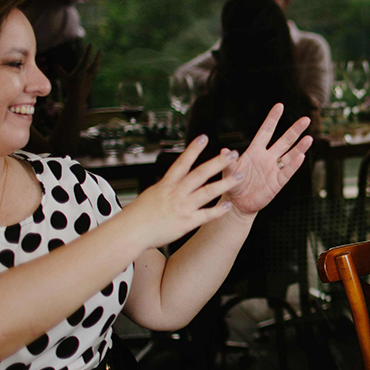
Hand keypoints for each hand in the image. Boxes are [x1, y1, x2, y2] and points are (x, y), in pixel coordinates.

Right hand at [54, 44, 100, 101]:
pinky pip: (93, 74)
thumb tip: (55, 65)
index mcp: (81, 71)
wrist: (78, 99)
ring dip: (96, 63)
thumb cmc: (70, 88)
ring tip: (98, 60)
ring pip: (95, 68)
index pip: (85, 58)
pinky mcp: (90, 83)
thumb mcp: (64, 79)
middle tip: (100, 50)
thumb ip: (60, 72)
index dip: (88, 51)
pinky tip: (94, 70)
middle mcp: (87, 73)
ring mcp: (90, 78)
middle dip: (97, 56)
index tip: (91, 44)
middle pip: (94, 63)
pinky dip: (94, 70)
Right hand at [125, 136, 243, 249]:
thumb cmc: (137, 216)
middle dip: (217, 163)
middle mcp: (176, 193)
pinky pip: (206, 215)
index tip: (204, 137)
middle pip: (200, 174)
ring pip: (207, 192)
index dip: (193, 149)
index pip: (182, 162)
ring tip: (239, 177)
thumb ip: (165, 188)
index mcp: (166, 185)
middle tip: (232, 154)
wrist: (129, 232)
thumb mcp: (151, 195)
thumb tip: (172, 182)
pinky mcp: (186, 223)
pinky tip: (229, 206)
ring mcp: (183, 207)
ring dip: (225, 183)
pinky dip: (218, 211)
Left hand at [222, 103, 313, 214]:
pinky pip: (287, 172)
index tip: (280, 106)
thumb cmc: (232, 185)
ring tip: (309, 138)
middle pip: (284, 141)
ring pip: (289, 155)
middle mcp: (267, 158)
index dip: (272, 119)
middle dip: (295, 130)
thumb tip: (225, 150)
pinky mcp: (277, 183)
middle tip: (306, 119)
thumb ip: (228, 161)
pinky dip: (294, 165)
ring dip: (299, 147)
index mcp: (255, 151)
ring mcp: (274, 169)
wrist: (237, 203)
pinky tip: (301, 156)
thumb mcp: (228, 171)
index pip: (266, 131)